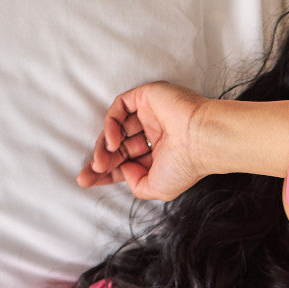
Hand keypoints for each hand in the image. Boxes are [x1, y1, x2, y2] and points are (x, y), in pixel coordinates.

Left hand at [76, 80, 211, 201]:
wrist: (202, 140)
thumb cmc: (185, 166)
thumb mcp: (157, 189)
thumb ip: (135, 184)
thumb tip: (122, 169)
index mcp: (158, 155)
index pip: (125, 162)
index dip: (105, 172)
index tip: (86, 180)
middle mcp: (152, 135)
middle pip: (117, 147)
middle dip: (100, 161)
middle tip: (88, 173)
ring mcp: (148, 115)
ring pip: (115, 129)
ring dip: (103, 146)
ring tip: (101, 162)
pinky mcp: (145, 98)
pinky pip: (119, 109)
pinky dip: (110, 125)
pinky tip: (112, 143)